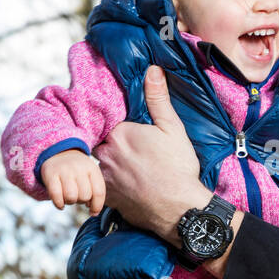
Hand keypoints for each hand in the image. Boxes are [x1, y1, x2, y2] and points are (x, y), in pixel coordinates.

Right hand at [41, 148, 105, 213]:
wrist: (58, 152)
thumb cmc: (78, 170)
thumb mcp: (90, 175)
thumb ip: (95, 192)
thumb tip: (93, 212)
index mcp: (92, 168)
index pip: (99, 192)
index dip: (97, 206)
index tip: (92, 212)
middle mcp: (79, 168)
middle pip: (84, 196)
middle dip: (81, 201)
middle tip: (77, 195)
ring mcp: (64, 170)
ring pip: (71, 197)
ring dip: (70, 202)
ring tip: (68, 197)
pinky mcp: (50, 174)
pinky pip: (56, 196)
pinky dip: (59, 204)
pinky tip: (60, 204)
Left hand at [93, 66, 208, 242]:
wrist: (179, 208)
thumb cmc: (178, 168)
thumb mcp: (172, 129)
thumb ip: (158, 99)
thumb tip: (152, 70)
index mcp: (120, 132)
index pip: (107, 121)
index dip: (115, 125)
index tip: (127, 130)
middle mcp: (106, 153)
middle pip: (99, 141)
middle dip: (109, 143)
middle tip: (128, 149)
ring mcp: (104, 176)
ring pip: (98, 164)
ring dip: (108, 164)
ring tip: (127, 167)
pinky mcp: (107, 197)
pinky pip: (101, 186)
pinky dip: (109, 184)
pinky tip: (125, 185)